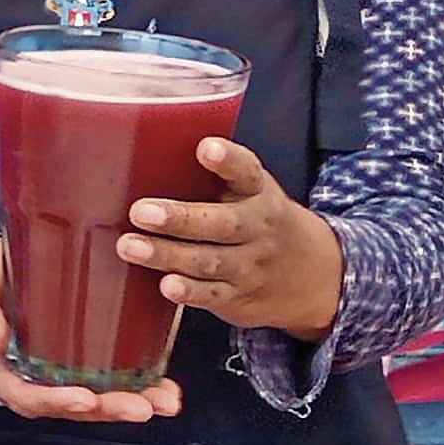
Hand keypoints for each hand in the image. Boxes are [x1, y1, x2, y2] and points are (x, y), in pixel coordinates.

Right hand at [0, 232, 174, 424]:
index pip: (25, 397)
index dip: (56, 402)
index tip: (87, 399)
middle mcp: (29, 381)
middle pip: (68, 407)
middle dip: (108, 410)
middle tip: (144, 407)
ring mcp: (54, 376)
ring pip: (92, 400)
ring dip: (130, 404)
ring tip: (166, 402)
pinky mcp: (76, 364)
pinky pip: (104, 383)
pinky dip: (136, 388)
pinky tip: (165, 388)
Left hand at [119, 135, 346, 339]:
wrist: (313, 274)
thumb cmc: (257, 221)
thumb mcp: (250, 192)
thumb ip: (213, 177)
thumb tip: (143, 155)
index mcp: (258, 193)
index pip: (247, 172)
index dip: (228, 159)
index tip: (205, 148)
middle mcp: (257, 228)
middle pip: (222, 223)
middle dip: (180, 218)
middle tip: (140, 211)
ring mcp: (249, 264)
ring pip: (209, 261)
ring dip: (167, 255)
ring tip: (130, 246)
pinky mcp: (238, 296)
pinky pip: (213, 295)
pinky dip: (189, 292)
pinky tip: (166, 285)